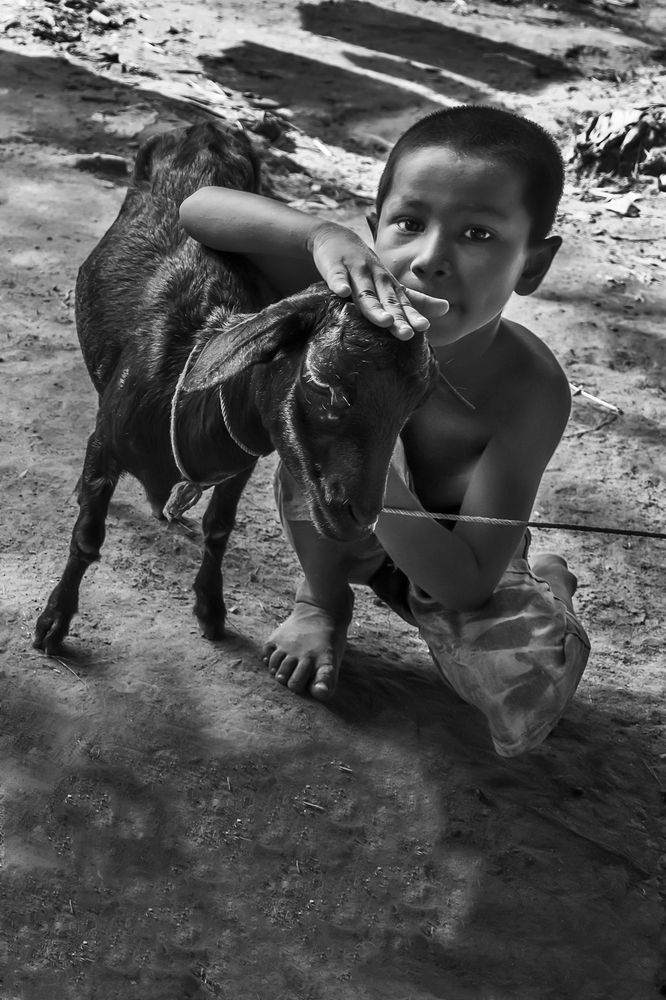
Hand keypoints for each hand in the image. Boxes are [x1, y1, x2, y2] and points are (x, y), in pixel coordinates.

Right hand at [308, 222, 447, 339]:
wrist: (336, 238)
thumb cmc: (366, 268)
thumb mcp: (390, 284)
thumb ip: (415, 299)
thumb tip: (446, 308)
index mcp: (388, 286)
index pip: (403, 303)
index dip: (413, 315)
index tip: (424, 327)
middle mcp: (376, 278)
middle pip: (386, 301)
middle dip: (397, 317)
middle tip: (407, 333)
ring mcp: (356, 272)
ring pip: (365, 292)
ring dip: (374, 306)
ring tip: (384, 320)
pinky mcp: (335, 266)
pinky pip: (337, 276)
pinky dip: (339, 283)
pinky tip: (342, 293)